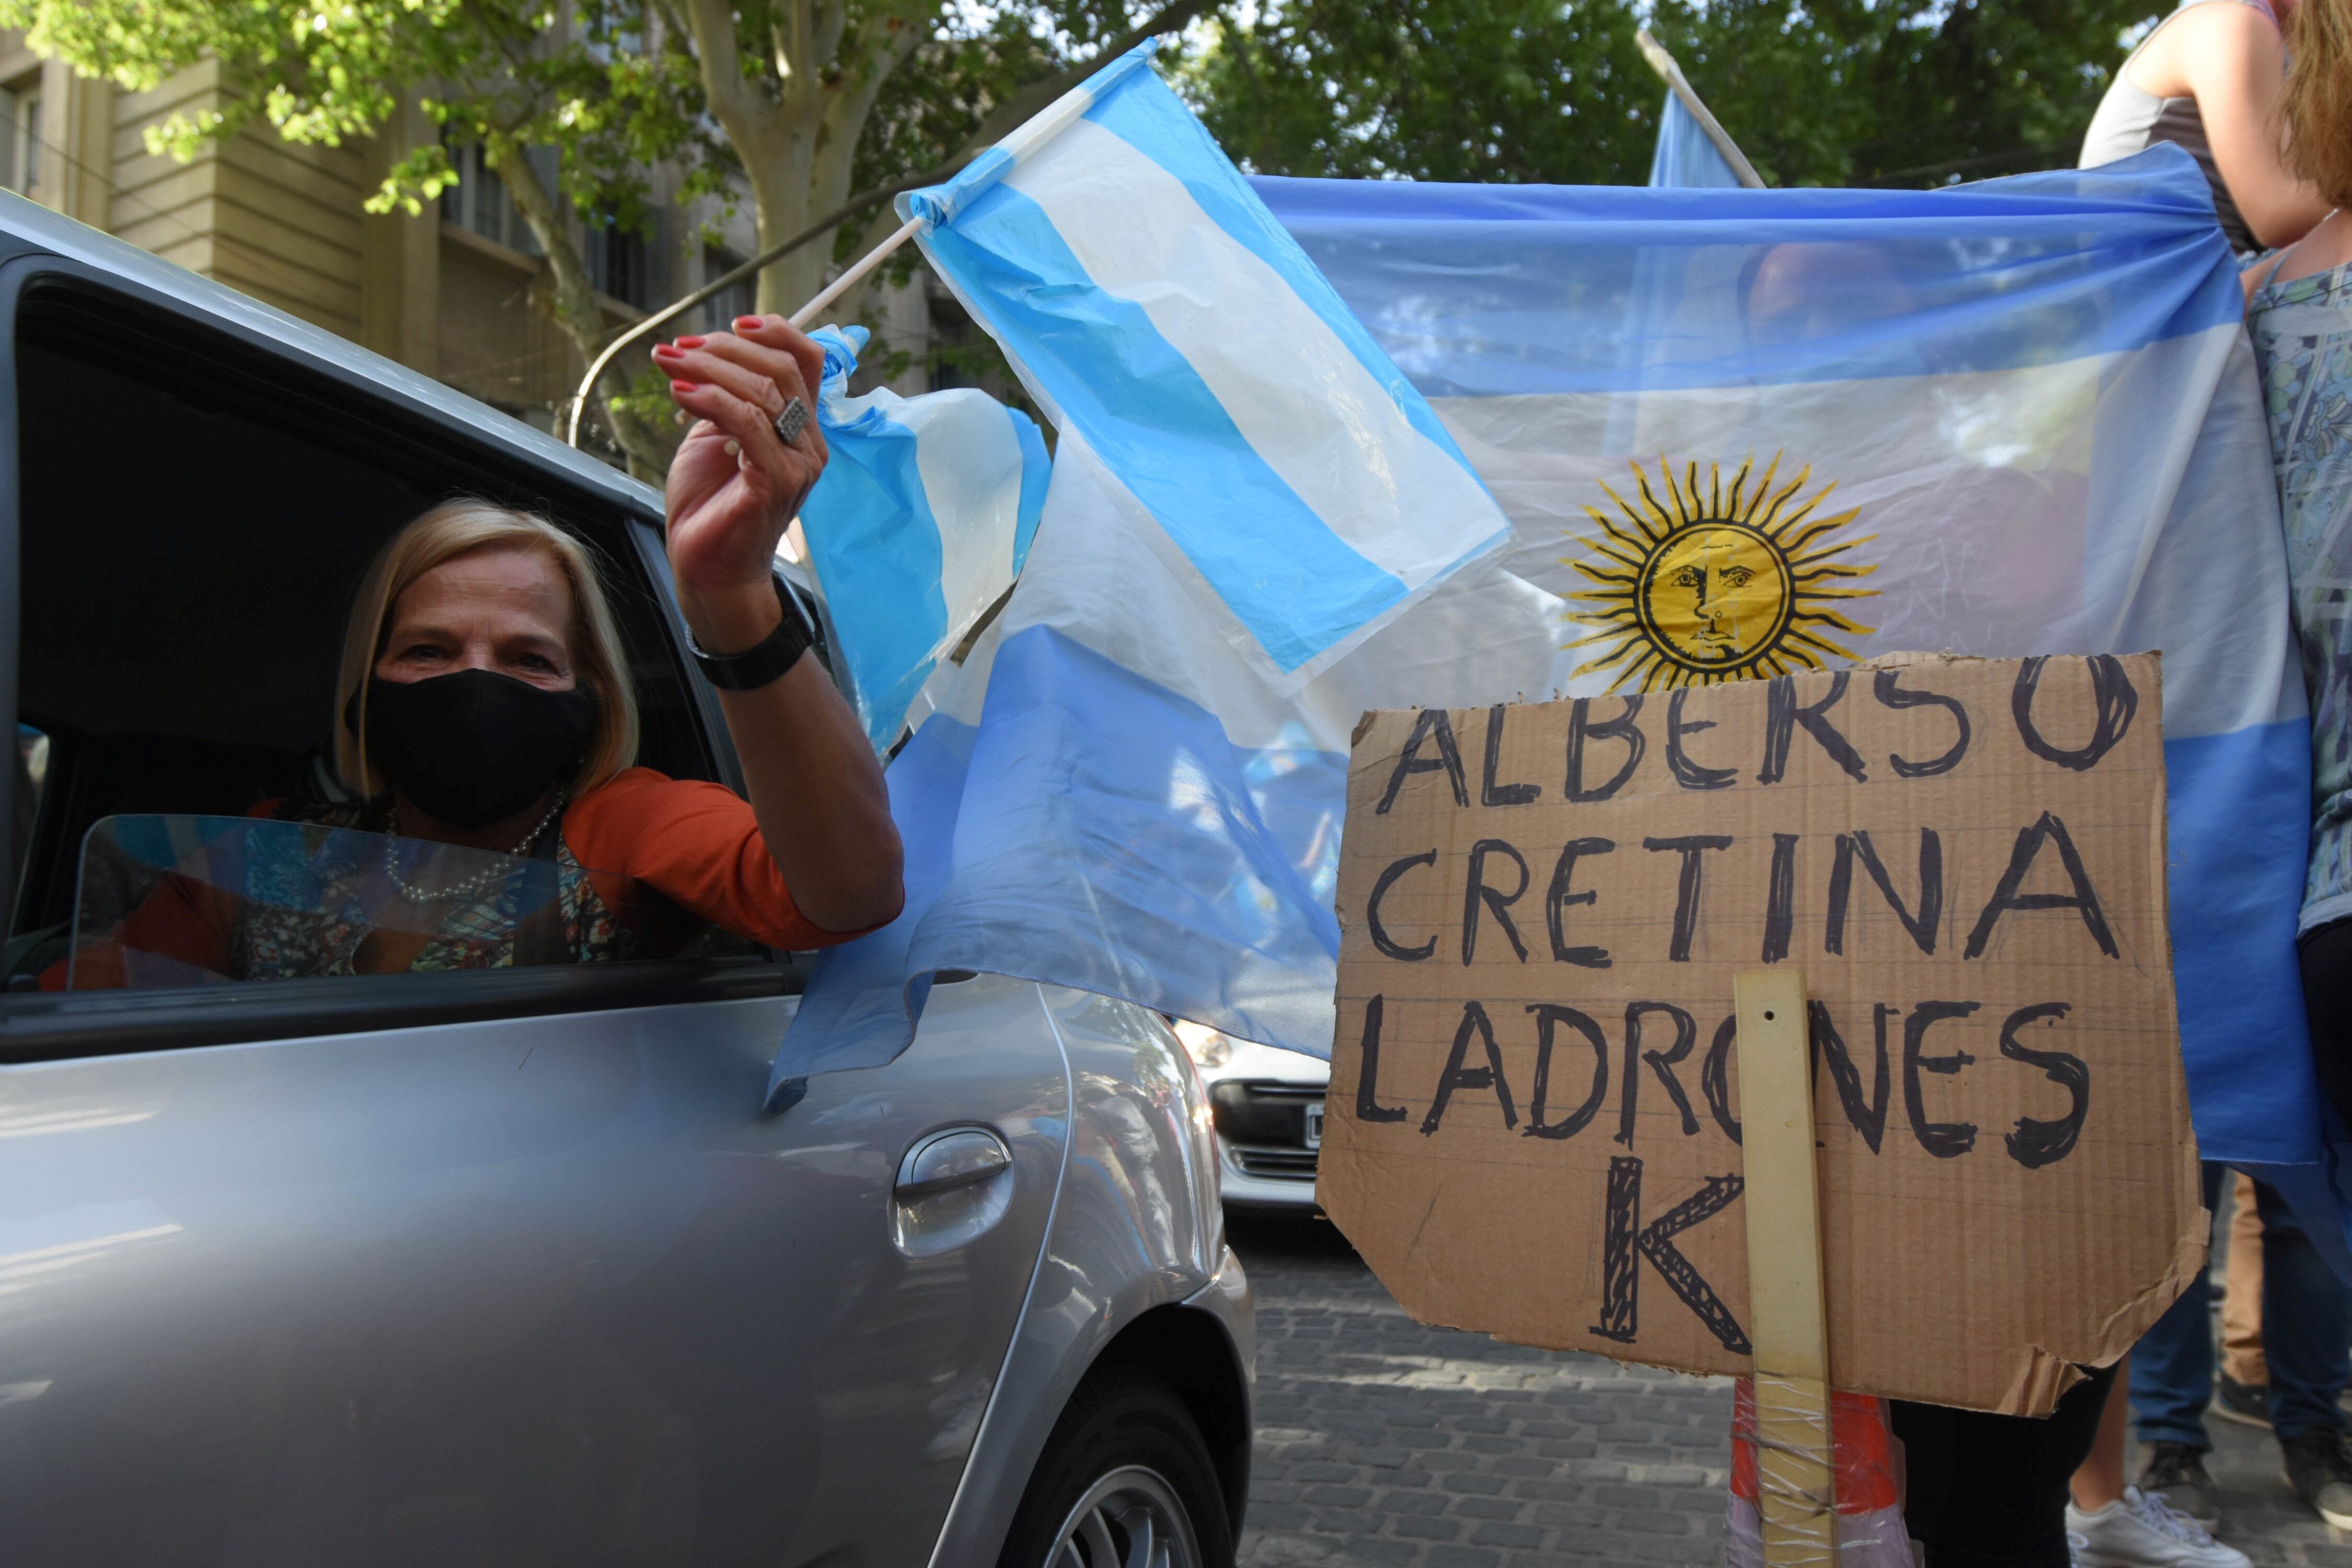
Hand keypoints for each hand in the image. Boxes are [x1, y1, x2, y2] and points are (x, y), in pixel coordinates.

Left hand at [656, 316, 830, 648]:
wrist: (708, 570)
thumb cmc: (710, 505)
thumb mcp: (714, 437)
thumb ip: (724, 399)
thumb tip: (705, 354)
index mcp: (799, 427)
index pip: (808, 361)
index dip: (775, 331)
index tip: (731, 323)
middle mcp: (808, 443)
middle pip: (782, 368)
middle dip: (724, 348)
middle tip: (677, 348)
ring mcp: (797, 464)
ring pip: (764, 391)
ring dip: (708, 368)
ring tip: (667, 362)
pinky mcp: (776, 483)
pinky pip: (749, 424)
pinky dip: (710, 400)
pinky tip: (678, 393)